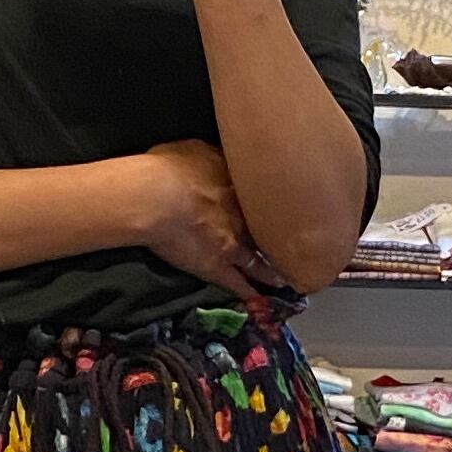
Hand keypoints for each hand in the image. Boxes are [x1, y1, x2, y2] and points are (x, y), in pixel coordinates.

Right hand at [132, 140, 274, 293]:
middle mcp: (244, 217)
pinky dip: (251, 294)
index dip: (270, 203)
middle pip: (269, 229)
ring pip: (260, 259)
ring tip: (289, 275)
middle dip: (281, 237)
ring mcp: (234, 245)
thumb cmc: (171, 168)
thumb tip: (227, 160)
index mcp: (239, 186)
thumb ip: (218, 158)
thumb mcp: (201, 150)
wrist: (156, 198)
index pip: (261, 197)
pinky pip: (238, 284)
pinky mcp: (217, 268)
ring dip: (274, 268)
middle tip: (295, 243)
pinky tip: (263, 301)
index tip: (282, 207)